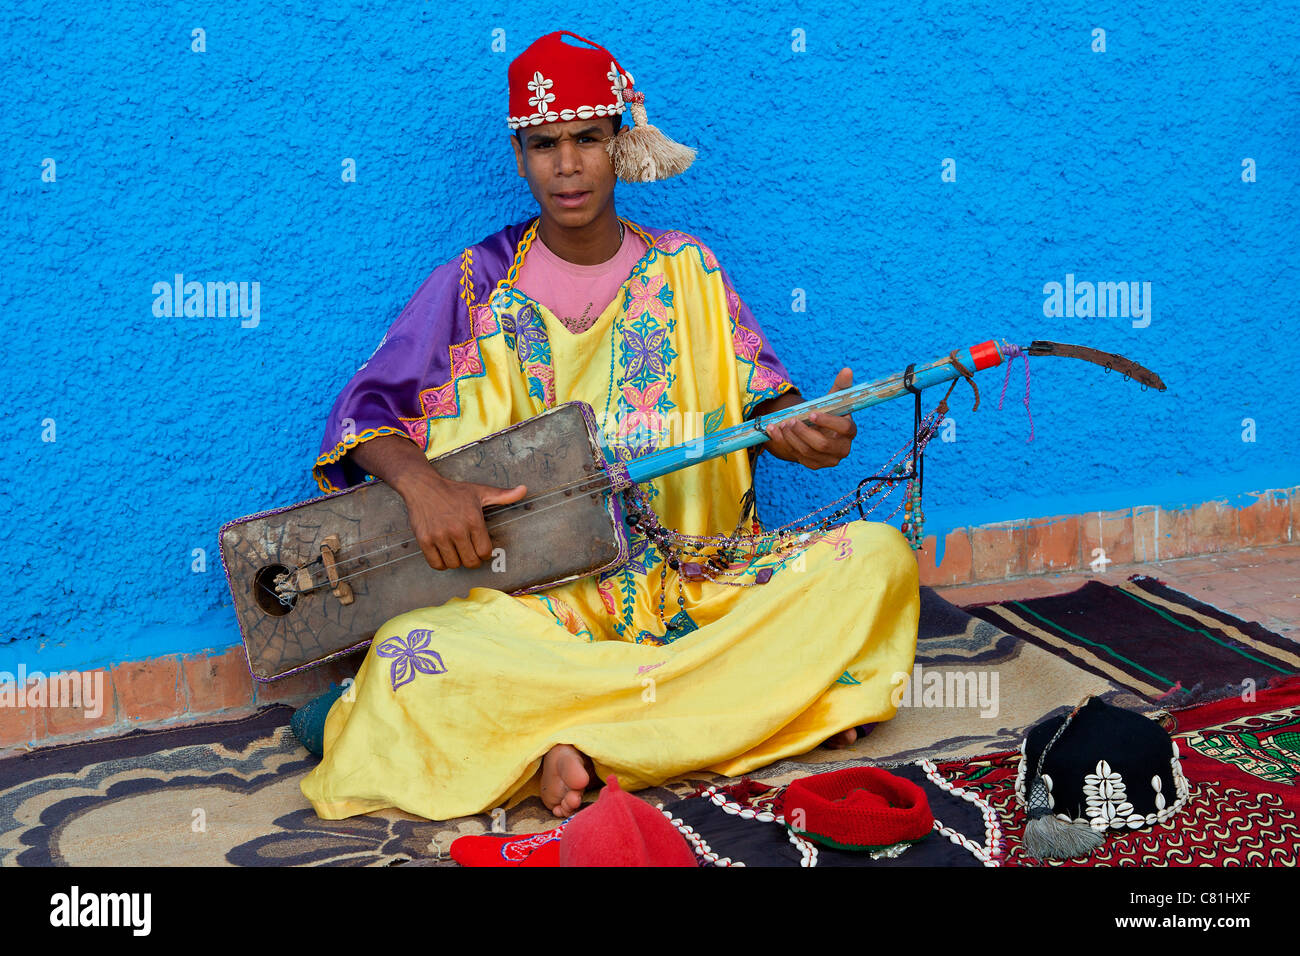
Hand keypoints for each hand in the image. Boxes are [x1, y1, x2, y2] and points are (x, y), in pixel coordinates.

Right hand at [399, 471, 527, 570]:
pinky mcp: (425, 540)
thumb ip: (503, 495)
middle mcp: (457, 529)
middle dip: (472, 560)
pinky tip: (444, 554)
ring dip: (457, 561)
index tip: (481, 549)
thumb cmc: (453, 491)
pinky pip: (436, 564)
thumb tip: (524, 489)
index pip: (485, 552)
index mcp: (473, 520)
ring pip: (454, 564)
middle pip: (470, 562)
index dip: (485, 554)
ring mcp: (439, 536)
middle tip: (469, 553)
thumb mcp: (480, 491)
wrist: (422, 486)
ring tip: (456, 551)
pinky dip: (441, 563)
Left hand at [764, 367, 856, 469]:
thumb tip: (847, 370)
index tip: (812, 414)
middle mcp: (842, 449)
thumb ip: (840, 386)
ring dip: (792, 437)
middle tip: (791, 420)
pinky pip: (798, 456)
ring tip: (781, 424)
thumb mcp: (831, 399)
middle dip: (804, 432)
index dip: (828, 422)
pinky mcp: (813, 464)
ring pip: (808, 452)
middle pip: (823, 445)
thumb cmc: (827, 412)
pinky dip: (783, 443)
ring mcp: (827, 460)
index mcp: (850, 431)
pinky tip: (774, 431)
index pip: (844, 428)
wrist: (815, 430)